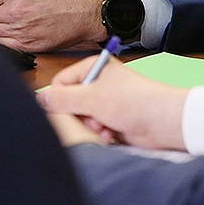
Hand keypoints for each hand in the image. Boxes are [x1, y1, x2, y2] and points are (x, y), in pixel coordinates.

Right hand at [38, 54, 188, 150]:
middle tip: (92, 120)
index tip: (67, 111)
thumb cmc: (134, 102)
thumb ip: (62, 100)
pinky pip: (93, 129)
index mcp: (92, 68)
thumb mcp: (92, 99)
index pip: (60, 83)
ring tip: (104, 129)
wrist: (163, 123)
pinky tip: (110, 136)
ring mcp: (105, 102)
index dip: (60, 100)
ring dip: (90, 128)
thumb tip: (40, 99)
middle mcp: (98, 83)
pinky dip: (99, 134)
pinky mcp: (112, 119)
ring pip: (81, 119)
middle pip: (69, 103)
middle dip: (79, 117)